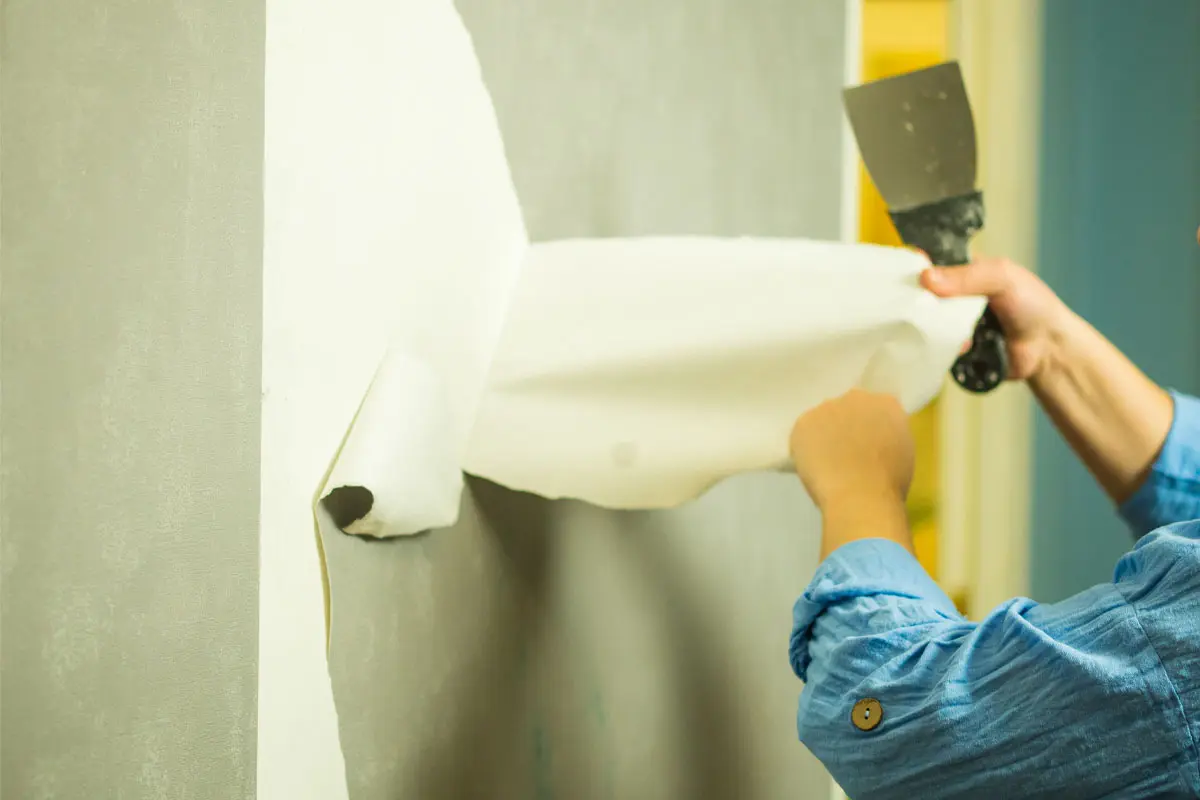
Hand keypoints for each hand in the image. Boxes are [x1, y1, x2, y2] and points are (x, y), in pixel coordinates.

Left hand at [790, 389, 913, 510]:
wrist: (860, 495)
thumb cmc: (890, 483)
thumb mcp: (902, 453)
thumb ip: (888, 437)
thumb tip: (875, 441)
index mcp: (887, 404)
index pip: (876, 408)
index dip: (869, 427)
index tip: (867, 443)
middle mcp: (857, 397)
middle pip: (848, 409)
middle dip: (846, 426)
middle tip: (846, 453)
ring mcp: (828, 407)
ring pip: (823, 419)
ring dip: (824, 435)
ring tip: (826, 463)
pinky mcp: (804, 421)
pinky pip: (803, 433)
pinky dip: (805, 448)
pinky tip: (813, 467)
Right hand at [920, 258, 1069, 380]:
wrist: (1048, 350)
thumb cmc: (1032, 305)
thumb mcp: (1002, 277)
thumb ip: (967, 276)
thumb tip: (926, 278)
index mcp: (964, 272)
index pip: (931, 264)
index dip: (916, 266)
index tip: (902, 272)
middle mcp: (954, 298)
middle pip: (922, 295)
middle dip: (919, 301)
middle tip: (917, 306)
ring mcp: (952, 324)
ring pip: (926, 323)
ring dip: (934, 327)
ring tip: (950, 329)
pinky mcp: (953, 349)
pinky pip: (936, 347)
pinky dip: (944, 347)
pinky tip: (963, 347)